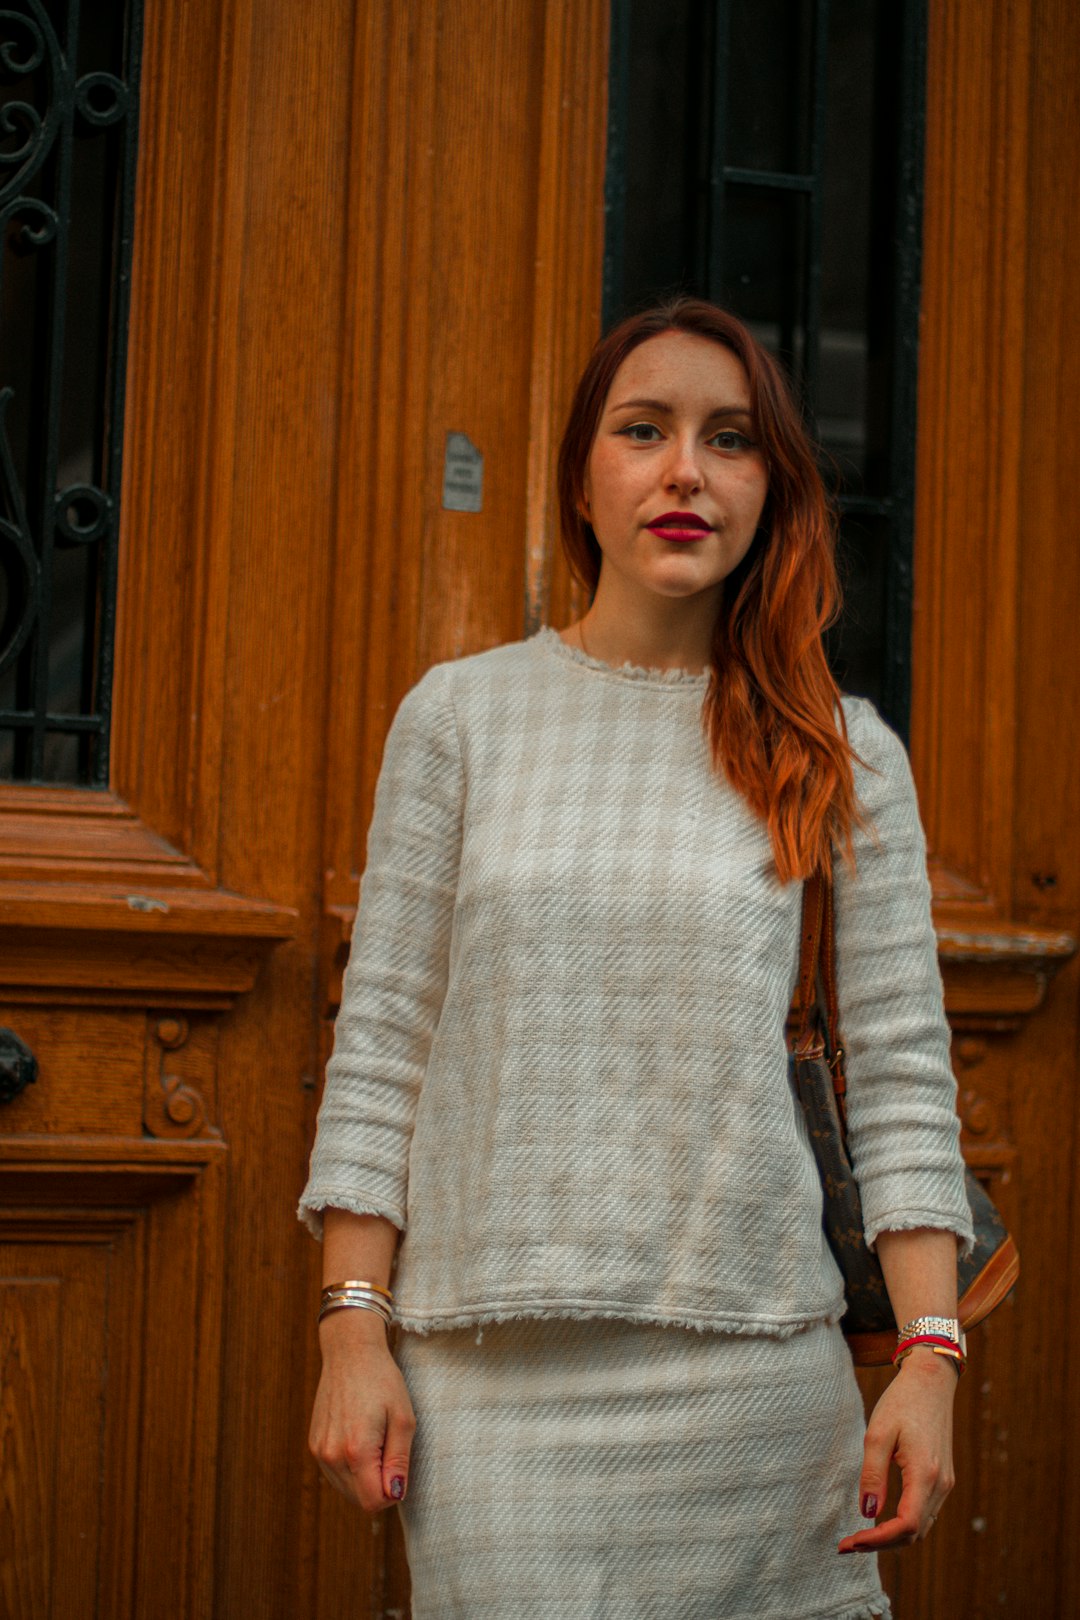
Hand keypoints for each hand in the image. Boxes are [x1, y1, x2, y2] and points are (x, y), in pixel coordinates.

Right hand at [309, 1309, 415, 1511]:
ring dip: (363, 1477)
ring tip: (373, 1439)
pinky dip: (350, 1467)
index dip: (391, 1492)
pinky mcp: (313, 1444)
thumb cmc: (382, 1381)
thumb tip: (395, 1494)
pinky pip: (334, 1473)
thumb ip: (399, 1461)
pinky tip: (358, 1436)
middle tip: (388, 1446)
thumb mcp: (403, 1418)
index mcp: (357, 1450)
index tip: (398, 1465)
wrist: (350, 1352)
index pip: (373, 1502)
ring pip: (346, 1489)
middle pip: (359, 1500)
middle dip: (378, 1485)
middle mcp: (332, 1455)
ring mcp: (319, 1451)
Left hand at [838, 1348, 956, 1553]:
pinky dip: (903, 1526)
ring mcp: (945, 1483)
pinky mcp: (942, 1479)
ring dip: (891, 1538)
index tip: (850, 1542)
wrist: (931, 1381)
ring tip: (859, 1537)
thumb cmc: (902, 1402)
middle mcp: (941, 1485)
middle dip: (881, 1544)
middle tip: (846, 1545)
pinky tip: (880, 1522)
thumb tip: (868, 1512)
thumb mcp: (878, 1433)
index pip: (905, 1526)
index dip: (877, 1540)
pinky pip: (924, 1514)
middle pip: (913, 1534)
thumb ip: (873, 1474)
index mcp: (925, 1474)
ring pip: (921, 1528)